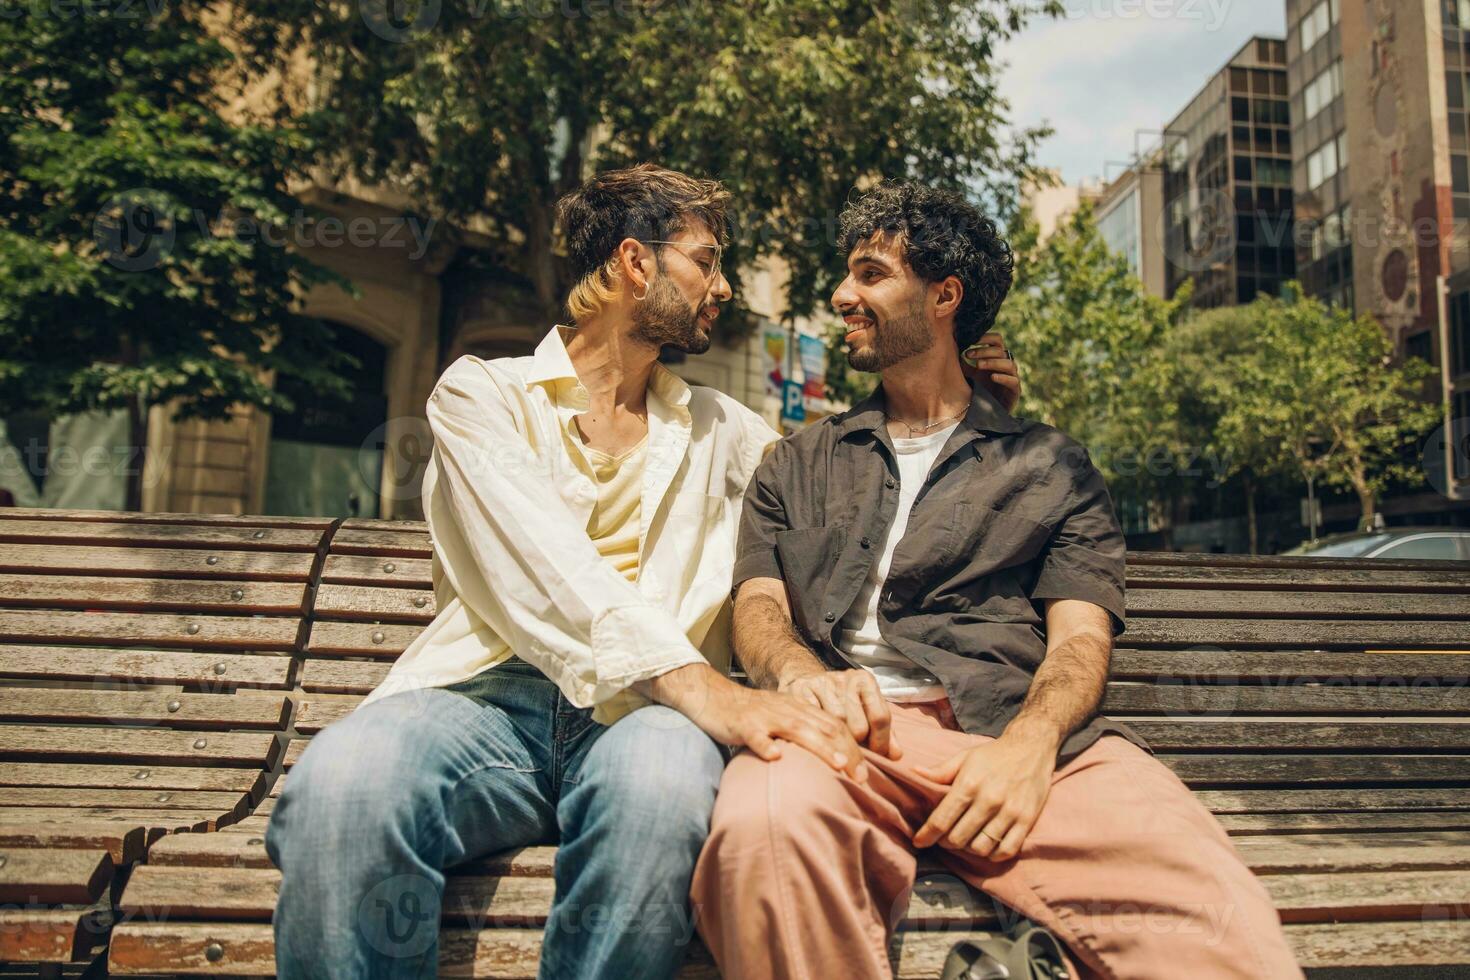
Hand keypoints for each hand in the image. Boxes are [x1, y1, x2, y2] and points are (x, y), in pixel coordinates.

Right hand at [643, 664, 870, 781]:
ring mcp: (766, 717)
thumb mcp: (784, 718)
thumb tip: (836, 759)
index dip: (855, 747)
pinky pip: (756, 735)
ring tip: (838, 765)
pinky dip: (766, 745)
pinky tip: (776, 758)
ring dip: (820, 748)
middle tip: (863, 778)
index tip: (869, 772)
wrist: (715, 697)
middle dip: (847, 752)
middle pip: (825, 728)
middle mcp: (788, 710)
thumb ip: (807, 733)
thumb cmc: (753, 715)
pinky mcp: (743, 725)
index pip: (836, 726)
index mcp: (801, 709)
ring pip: (797, 730)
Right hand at [779, 667, 900, 759]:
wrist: (807, 681)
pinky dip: (817, 734)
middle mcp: (845, 678)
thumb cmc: (842, 702)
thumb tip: (896, 755)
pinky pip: (814, 722)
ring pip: (836, 727)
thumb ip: (884, 733)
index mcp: (865, 680)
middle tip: (853, 752)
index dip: (881, 742)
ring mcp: (822, 683)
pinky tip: (817, 736)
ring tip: (836, 747)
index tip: (878, 755)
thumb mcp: (866, 711)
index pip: (881, 717)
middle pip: (858, 726)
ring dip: (837, 743)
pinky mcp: (800, 690)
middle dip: (858, 745)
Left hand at [912, 730, 1056, 860]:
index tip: (919, 842)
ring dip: (969, 849)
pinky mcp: (1027, 820)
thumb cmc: (993, 755)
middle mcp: (988, 800)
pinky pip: (1007, 850)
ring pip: (981, 847)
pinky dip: (993, 855)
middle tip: (944, 838)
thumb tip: (914, 773)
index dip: (927, 835)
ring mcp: (1009, 812)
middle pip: (958, 838)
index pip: (942, 819)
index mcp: (969, 784)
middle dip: (946, 842)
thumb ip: (940, 771)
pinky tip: (987, 846)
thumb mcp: (964, 758)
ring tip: (965, 840)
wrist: (1031, 749)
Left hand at [961, 330, 1018, 412]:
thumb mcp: (967, 374)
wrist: (986, 414)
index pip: (996, 340)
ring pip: (1009, 363)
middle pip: (1000, 350)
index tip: (969, 340)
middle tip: (968, 354)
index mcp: (996, 357)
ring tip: (978, 365)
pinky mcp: (1015, 391)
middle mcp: (1005, 365)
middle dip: (983, 351)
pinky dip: (1003, 377)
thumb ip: (961, 361)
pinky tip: (992, 377)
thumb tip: (949, 345)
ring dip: (992, 362)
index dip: (985, 337)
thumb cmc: (977, 390)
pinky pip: (1013, 381)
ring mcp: (1012, 377)